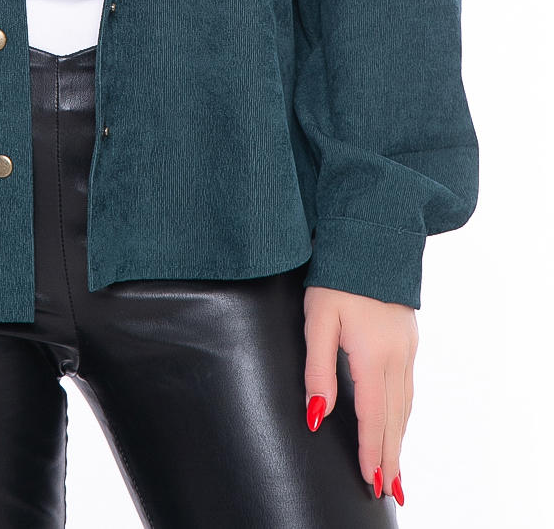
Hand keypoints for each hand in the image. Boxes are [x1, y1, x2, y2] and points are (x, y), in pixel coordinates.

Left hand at [303, 285, 416, 502]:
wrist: (372, 236)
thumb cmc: (337, 275)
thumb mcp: (318, 318)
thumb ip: (318, 368)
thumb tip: (317, 415)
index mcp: (373, 355)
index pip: (373, 416)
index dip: (371, 451)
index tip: (371, 482)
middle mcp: (397, 355)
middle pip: (395, 418)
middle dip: (391, 456)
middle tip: (390, 491)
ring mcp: (407, 346)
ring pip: (405, 404)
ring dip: (400, 437)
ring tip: (395, 468)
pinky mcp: (409, 337)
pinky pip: (409, 386)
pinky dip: (405, 412)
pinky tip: (399, 421)